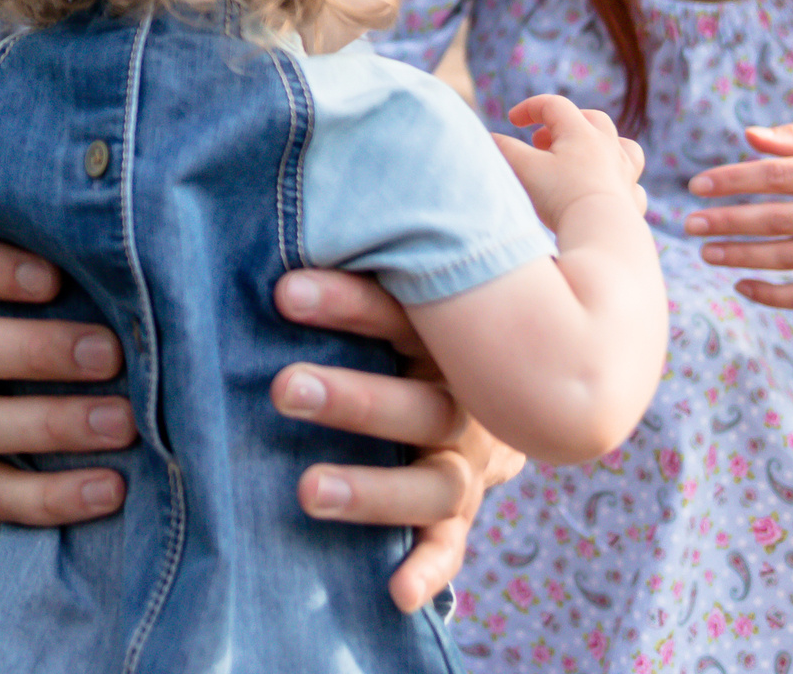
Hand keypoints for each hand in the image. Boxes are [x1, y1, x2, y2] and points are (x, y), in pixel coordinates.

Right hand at [0, 237, 135, 535]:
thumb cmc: (17, 359)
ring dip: (58, 422)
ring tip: (124, 424)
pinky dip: (59, 495)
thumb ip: (63, 289)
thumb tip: (151, 267)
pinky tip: (111, 489)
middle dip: (38, 349)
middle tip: (110, 354)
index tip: (54, 276)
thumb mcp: (19, 316)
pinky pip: (3, 496)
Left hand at [270, 268, 525, 613]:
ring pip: (433, 483)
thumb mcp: (411, 283)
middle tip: (283, 389)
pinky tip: (397, 592)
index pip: (404, 315)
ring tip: (307, 491)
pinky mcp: (460, 513)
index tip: (283, 293)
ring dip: (373, 491)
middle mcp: (466, 402)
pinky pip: (450, 546)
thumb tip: (276, 199)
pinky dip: (428, 569)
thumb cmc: (423, 316)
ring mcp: (467, 463)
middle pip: (421, 403)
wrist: (516, 372)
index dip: (348, 303)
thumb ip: (366, 255)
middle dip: (353, 399)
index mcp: (451, 338)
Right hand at [496, 93, 648, 227]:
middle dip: (565, 125)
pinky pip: (632, 184)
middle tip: (543, 142)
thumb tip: (489, 139)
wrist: (602, 234)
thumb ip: (503, 150)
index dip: (531, 108)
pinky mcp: (632, 201)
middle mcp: (609, 148)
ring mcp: (625, 174)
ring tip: (584, 159)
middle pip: (593, 120)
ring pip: (623, 147)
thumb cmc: (562, 197)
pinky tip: (606, 192)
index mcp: (581, 133)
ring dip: (603, 147)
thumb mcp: (523, 169)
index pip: (555, 105)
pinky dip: (619, 183)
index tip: (513, 121)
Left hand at [686, 122, 792, 308]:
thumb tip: (748, 135)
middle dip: (727, 222)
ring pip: (789, 259)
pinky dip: (772, 294)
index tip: (696, 186)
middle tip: (689, 223)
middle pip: (778, 220)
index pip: (776, 176)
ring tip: (705, 252)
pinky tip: (740, 285)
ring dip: (740, 257)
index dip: (732, 180)